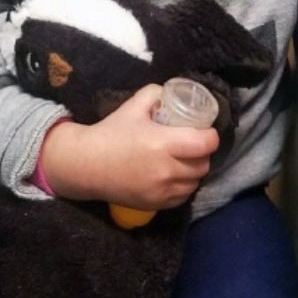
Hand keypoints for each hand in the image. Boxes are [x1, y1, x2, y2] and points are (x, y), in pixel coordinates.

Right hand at [40, 84, 218, 209]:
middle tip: (194, 143)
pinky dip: (184, 186)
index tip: (206, 130)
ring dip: (195, 170)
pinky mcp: (156, 204)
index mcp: (163, 143)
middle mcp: (166, 170)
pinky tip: (175, 175)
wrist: (86, 165)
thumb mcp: (133, 106)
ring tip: (186, 159)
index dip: (210, 135)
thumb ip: (156, 94)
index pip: (205, 144)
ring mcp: (162, 190)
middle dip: (203, 153)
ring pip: (195, 182)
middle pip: (203, 164)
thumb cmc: (111, 132)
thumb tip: (172, 93)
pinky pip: (183, 196)